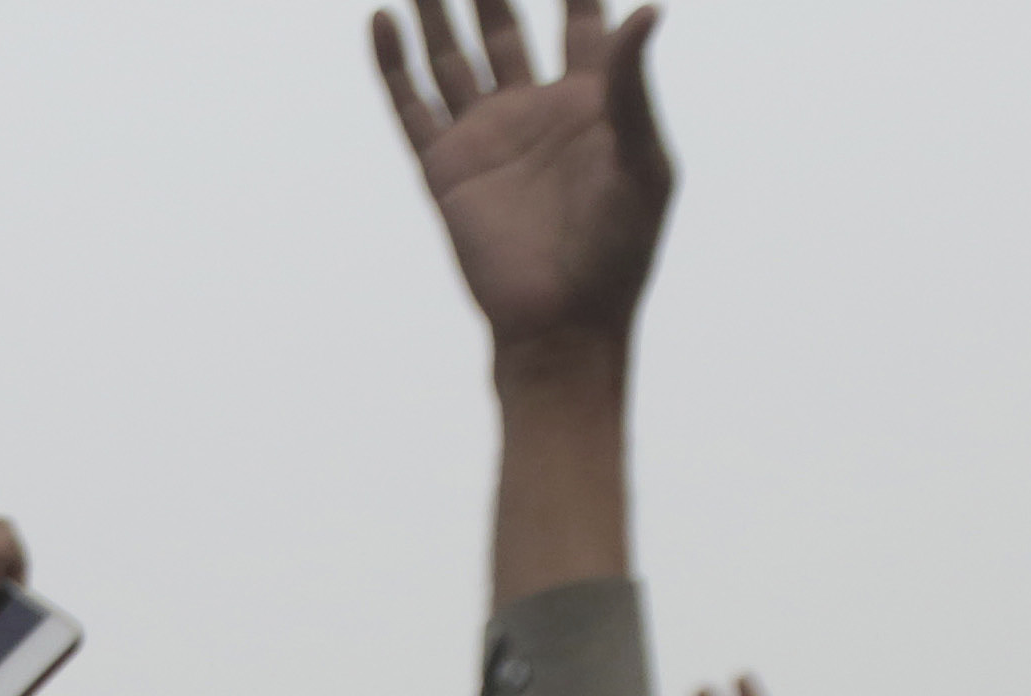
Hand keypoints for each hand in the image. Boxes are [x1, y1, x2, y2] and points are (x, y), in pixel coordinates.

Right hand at [374, 0, 673, 366]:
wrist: (563, 328)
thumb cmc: (619, 254)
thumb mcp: (644, 165)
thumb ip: (634, 88)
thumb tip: (648, 11)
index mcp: (589, 103)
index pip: (577, 20)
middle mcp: (532, 111)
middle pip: (503, 24)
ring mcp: (485, 138)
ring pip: (451, 56)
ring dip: (435, 10)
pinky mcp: (446, 171)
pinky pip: (412, 107)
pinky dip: (393, 65)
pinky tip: (383, 21)